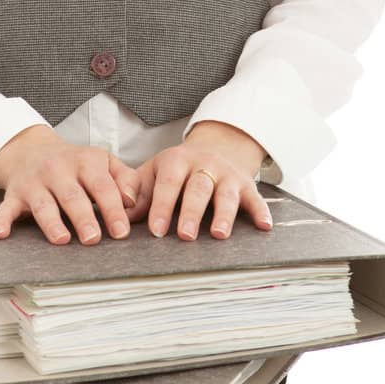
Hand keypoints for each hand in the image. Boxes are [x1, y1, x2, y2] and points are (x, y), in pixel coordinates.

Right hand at [0, 125, 143, 244]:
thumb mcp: (103, 162)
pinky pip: (6, 207)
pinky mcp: (14, 194)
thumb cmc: (76, 163)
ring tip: (62, 239)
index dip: (112, 208)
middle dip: (83, 217)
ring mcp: (34, 183)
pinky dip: (1, 221)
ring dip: (51, 222)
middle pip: (72, 196)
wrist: (32, 148)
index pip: (102, 185)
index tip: (121, 231)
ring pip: (43, 204)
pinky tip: (1, 234)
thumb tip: (133, 202)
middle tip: (93, 239)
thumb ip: (124, 179)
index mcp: (85, 162)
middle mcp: (58, 170)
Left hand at [124, 121, 272, 239]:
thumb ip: (135, 191)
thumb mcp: (153, 172)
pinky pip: (256, 198)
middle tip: (184, 235)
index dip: (161, 205)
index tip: (155, 230)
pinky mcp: (246, 184)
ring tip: (218, 235)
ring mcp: (227, 173)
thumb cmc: (176, 170)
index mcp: (176, 160)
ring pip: (225, 193)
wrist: (213, 148)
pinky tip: (264, 227)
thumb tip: (119, 212)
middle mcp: (203, 164)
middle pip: (197, 187)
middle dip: (191, 212)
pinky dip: (261, 211)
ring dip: (223, 214)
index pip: (168, 182)